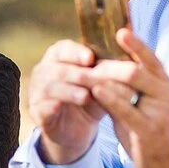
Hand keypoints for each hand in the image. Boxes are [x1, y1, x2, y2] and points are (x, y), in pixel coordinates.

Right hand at [29, 41, 105, 165]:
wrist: (78, 130)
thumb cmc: (91, 99)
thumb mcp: (102, 83)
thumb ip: (111, 66)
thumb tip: (131, 37)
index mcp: (59, 59)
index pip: (64, 49)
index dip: (76, 52)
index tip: (91, 58)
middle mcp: (44, 72)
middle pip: (58, 69)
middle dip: (78, 74)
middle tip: (95, 80)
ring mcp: (38, 92)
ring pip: (50, 87)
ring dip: (68, 91)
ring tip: (85, 96)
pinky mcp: (37, 112)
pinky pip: (41, 107)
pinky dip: (49, 106)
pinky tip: (58, 107)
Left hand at [80, 27, 168, 167]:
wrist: (165, 164)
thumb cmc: (148, 130)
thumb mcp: (140, 103)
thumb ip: (126, 85)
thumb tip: (103, 63)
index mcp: (163, 83)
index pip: (149, 57)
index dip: (135, 43)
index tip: (119, 31)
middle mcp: (165, 93)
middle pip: (135, 68)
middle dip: (108, 64)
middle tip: (87, 64)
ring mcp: (160, 111)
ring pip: (131, 83)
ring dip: (104, 77)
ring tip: (85, 75)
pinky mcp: (150, 129)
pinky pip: (127, 108)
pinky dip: (110, 98)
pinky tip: (96, 91)